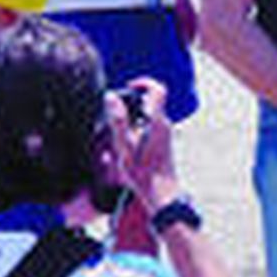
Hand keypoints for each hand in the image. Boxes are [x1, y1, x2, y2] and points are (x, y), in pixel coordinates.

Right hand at [106, 78, 179, 210]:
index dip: (144, 82)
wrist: (162, 193)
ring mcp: (165, 134)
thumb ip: (118, 120)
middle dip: (131, 105)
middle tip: (115, 116)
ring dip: (132, 120)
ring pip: (148, 116)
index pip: (157, 89)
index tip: (129, 87)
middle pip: (150, 103)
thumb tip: (111, 97)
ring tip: (118, 136)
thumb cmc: (144, 173)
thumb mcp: (124, 146)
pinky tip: (124, 147)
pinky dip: (135, 131)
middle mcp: (164, 125)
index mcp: (157, 121)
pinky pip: (148, 128)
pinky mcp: (162, 142)